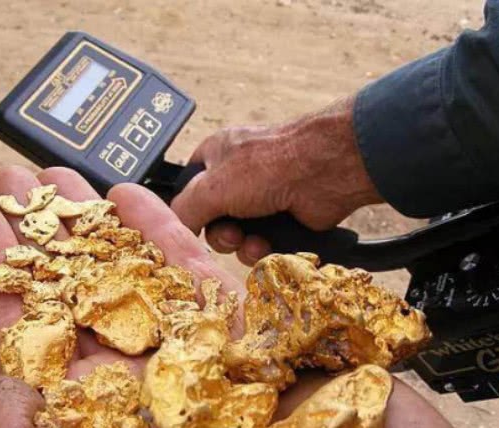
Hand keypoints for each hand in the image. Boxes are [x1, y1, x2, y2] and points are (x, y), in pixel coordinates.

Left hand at [0, 166, 447, 427]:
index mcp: (105, 412)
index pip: (32, 340)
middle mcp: (143, 379)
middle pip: (75, 294)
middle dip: (40, 235)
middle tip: (10, 179)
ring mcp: (195, 347)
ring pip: (130, 272)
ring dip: (93, 222)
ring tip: (60, 175)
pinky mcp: (247, 327)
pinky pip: (194, 272)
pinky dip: (164, 232)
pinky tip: (135, 195)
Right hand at [171, 97, 382, 265]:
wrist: (326, 172)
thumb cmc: (269, 164)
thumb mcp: (211, 187)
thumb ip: (184, 209)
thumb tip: (172, 229)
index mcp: (215, 155)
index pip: (187, 186)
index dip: (187, 208)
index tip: (189, 224)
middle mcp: (237, 177)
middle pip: (210, 219)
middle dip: (219, 234)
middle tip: (229, 234)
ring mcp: (261, 199)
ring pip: (234, 237)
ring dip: (240, 245)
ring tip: (252, 240)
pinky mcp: (280, 220)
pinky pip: (259, 245)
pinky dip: (260, 249)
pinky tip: (268, 244)